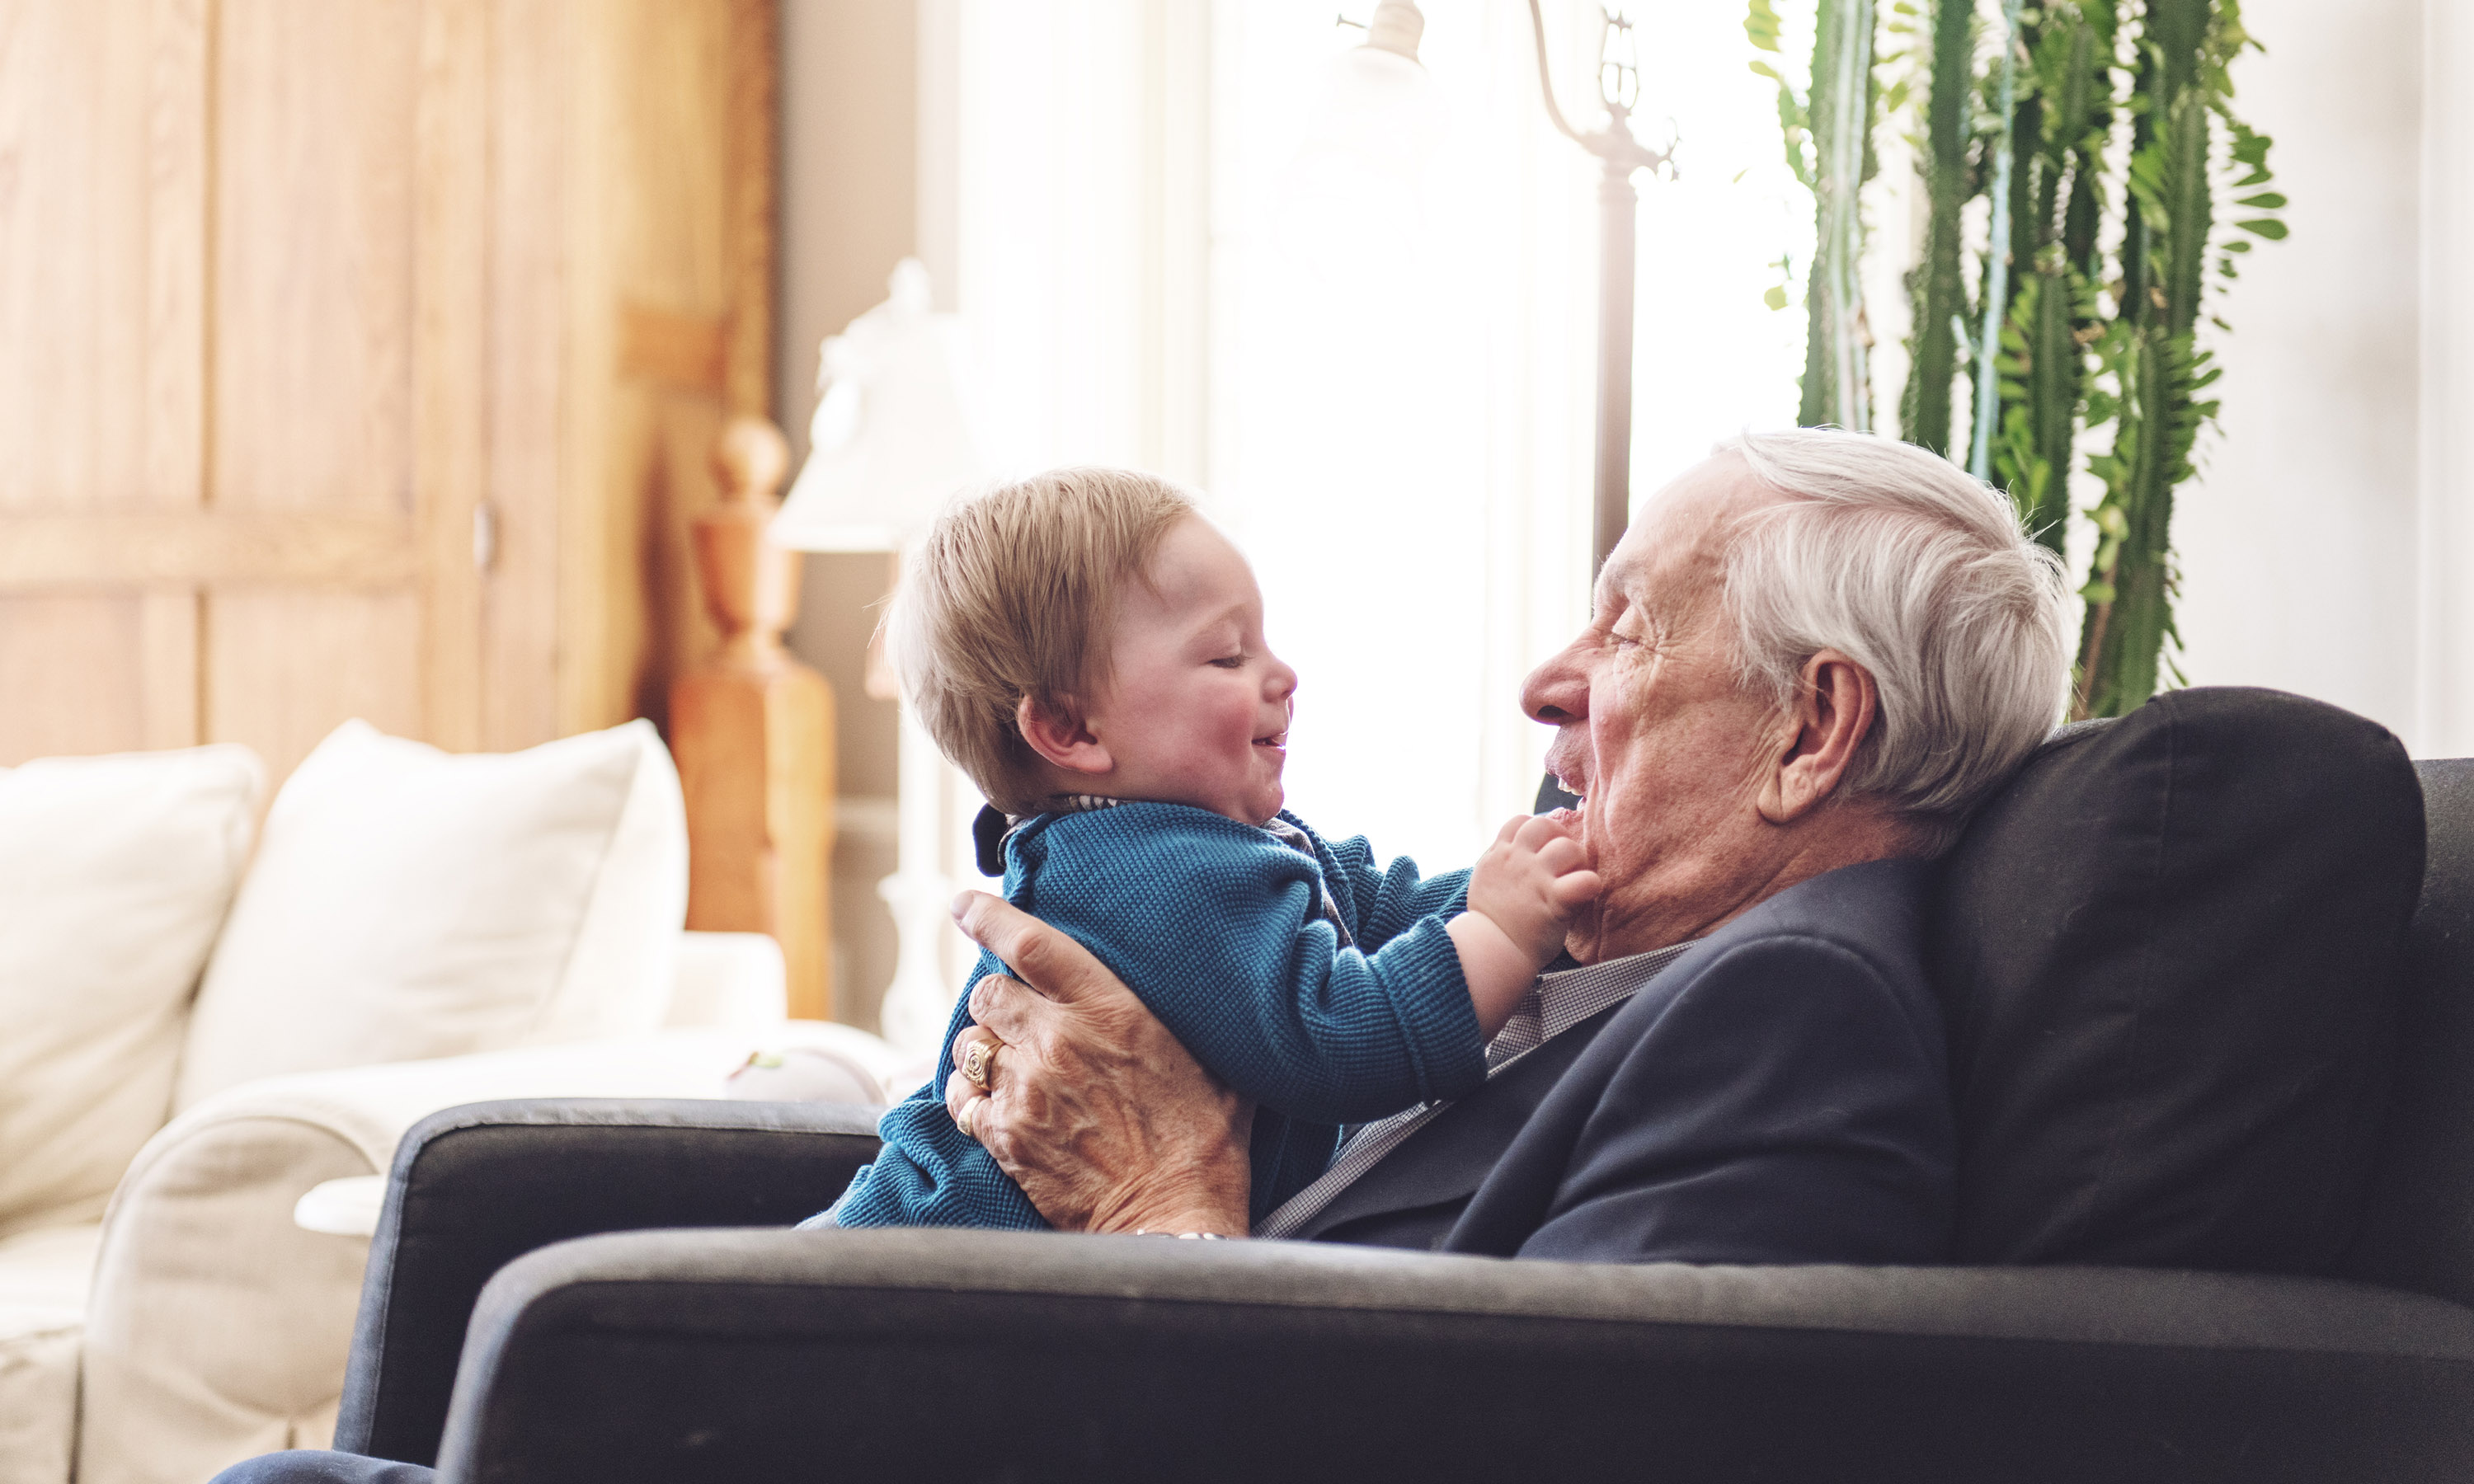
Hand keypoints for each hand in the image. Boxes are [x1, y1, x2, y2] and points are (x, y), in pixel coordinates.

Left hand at [944, 891, 1253, 1235]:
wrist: (1174, 1220)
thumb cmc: (1207, 1145)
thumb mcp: (1214, 1065)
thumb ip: (1186, 1023)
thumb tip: (1210, 992)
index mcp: (1111, 1011)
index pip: (1031, 944)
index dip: (989, 916)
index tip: (963, 903)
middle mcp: (1058, 1041)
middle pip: (988, 992)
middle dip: (996, 999)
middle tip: (1017, 1016)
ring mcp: (1026, 1090)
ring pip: (970, 1045)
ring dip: (983, 1050)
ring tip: (1009, 1066)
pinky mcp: (1005, 1136)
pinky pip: (961, 1099)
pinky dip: (971, 1096)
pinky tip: (994, 1104)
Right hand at [1466, 810, 1600, 965]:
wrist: (1492, 951)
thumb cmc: (1492, 920)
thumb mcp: (1486, 879)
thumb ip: (1501, 861)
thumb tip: (1514, 849)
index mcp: (1500, 854)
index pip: (1521, 821)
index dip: (1537, 830)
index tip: (1542, 849)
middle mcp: (1518, 860)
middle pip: (1545, 825)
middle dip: (1559, 838)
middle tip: (1564, 863)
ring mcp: (1536, 878)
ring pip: (1568, 847)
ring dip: (1577, 861)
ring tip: (1574, 879)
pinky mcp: (1555, 900)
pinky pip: (1585, 880)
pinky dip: (1590, 884)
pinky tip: (1586, 893)